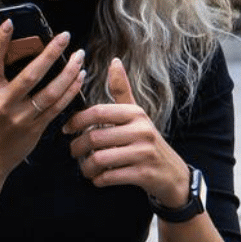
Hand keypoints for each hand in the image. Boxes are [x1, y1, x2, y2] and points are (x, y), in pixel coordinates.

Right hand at [0, 21, 85, 173]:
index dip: (0, 41)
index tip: (10, 22)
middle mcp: (4, 103)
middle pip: (31, 75)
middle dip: (50, 53)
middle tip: (65, 36)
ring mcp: (22, 117)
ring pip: (50, 92)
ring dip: (68, 73)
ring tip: (79, 56)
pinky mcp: (36, 128)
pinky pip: (58, 107)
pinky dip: (71, 91)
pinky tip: (79, 77)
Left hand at [64, 57, 187, 203]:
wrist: (173, 174)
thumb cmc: (147, 141)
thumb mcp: (137, 115)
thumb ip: (122, 91)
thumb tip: (114, 61)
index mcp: (136, 113)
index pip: (98, 112)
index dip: (77, 120)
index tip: (67, 129)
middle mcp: (142, 131)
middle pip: (95, 137)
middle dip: (77, 147)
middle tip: (74, 152)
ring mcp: (144, 153)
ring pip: (99, 159)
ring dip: (86, 167)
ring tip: (86, 168)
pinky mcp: (143, 174)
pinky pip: (109, 177)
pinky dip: (98, 180)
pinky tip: (99, 178)